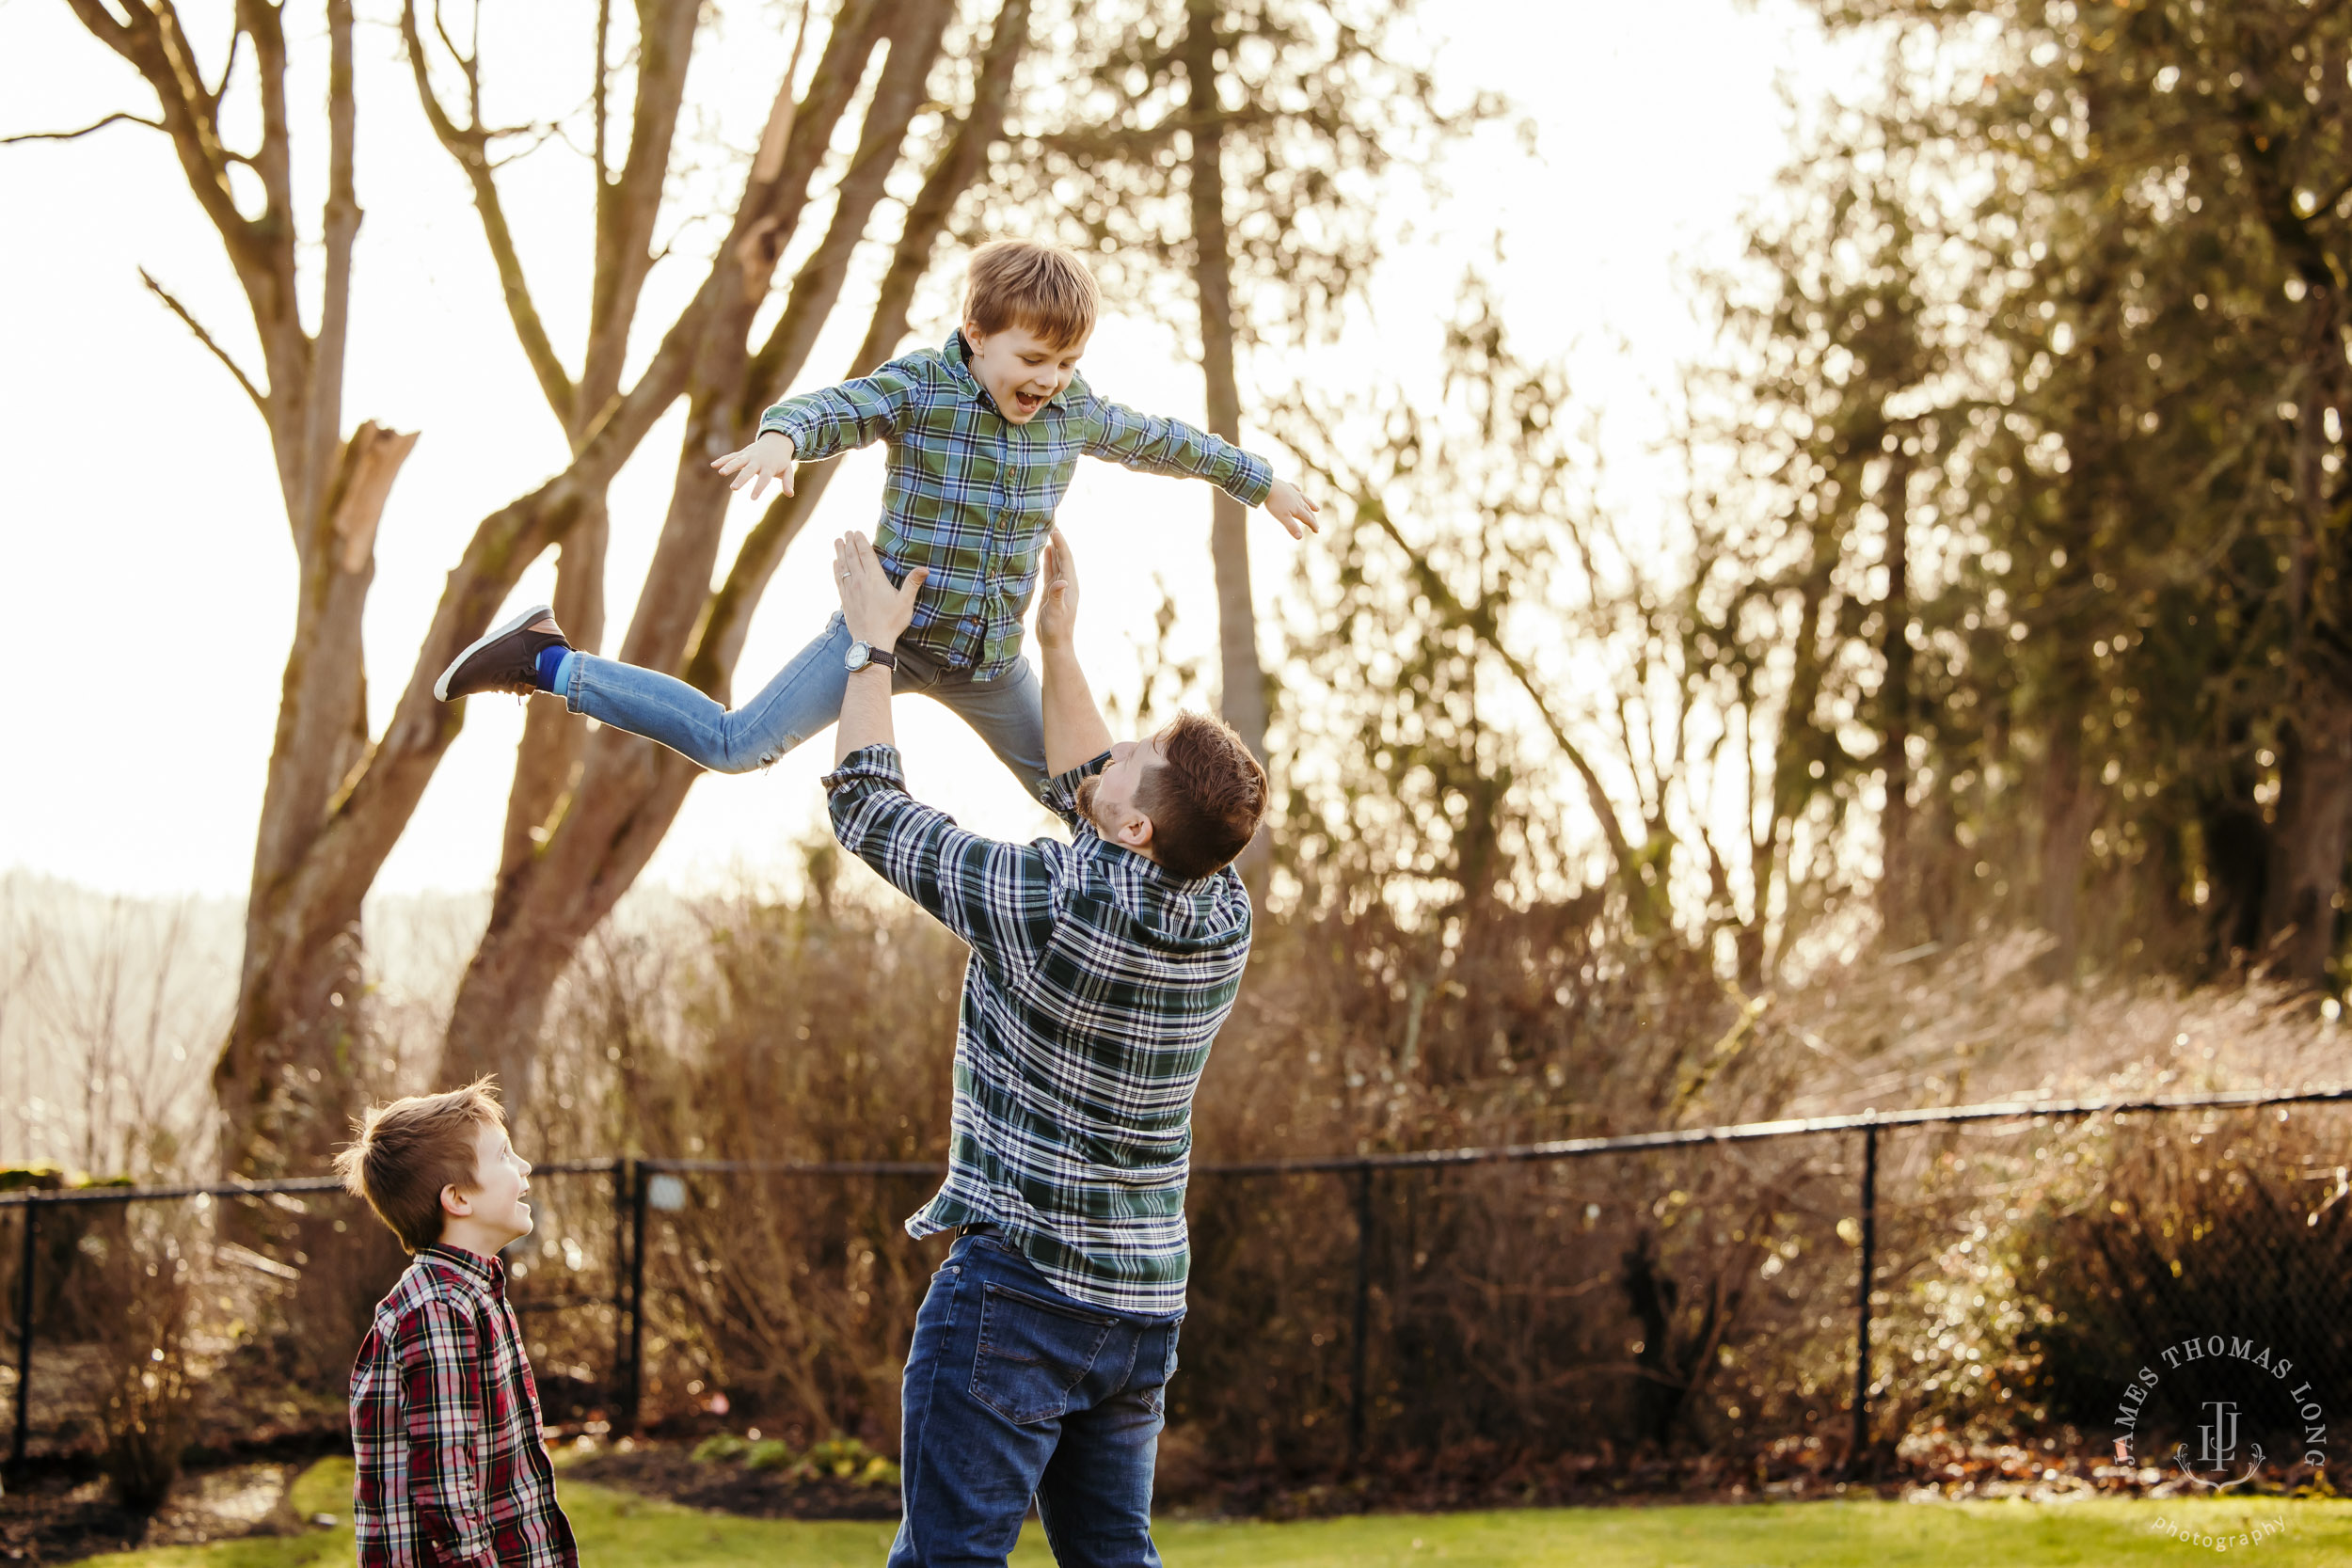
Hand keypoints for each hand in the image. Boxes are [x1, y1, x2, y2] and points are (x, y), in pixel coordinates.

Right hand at [711, 431, 796, 500]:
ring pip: (738, 461)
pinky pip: (731, 456)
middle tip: (733, 488)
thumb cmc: (781, 460)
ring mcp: (749, 456)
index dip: (758, 488)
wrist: (776, 440)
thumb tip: (790, 494)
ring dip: (729, 466)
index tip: (753, 499)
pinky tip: (713, 465)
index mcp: (769, 467)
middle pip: (748, 471)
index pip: (764, 479)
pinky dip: (723, 460)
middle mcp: (757, 461)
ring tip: (720, 473)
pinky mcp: (742, 453)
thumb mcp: (787, 469)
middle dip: (741, 479)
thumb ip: (788, 481)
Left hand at [833, 532, 926, 650]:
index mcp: (874, 579)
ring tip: (837, 541)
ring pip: (843, 566)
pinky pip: (838, 580)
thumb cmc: (891, 622)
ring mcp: (850, 590)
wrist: (871, 641)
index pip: (866, 554)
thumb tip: (925, 569)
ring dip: (840, 552)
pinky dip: (836, 569)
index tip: (857, 532)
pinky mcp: (845, 600)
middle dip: (849, 543)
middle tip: (847, 532)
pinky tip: (835, 563)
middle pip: (853, 557)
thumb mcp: (905, 602)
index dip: (861, 542)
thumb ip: (913, 583)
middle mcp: (860, 581)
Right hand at [1036, 527, 1079, 651]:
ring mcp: (1060, 589)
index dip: (1062, 545)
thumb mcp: (1055, 613)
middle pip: (1063, 559)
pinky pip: (1050, 572)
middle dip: (1058, 542)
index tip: (1055, 530)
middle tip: (1051, 525)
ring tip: (1048, 534)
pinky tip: (1045, 553)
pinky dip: (1048, 561)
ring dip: (1054, 549)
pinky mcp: (1052, 593)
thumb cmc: (1055, 630)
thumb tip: (1061, 581)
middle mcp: (1066, 585)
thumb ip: (1057, 597)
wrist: (1056, 644)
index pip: (1067, 561)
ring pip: (1057, 564)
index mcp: (1070, 587)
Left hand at [1263, 477, 1319, 538]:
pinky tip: (1299, 490)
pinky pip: (1295, 489)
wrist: (1268, 485)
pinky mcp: (1287, 486)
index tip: (1317, 531)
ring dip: (1311, 505)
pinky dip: (1298, 491)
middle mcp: (1298, 500)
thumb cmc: (1275, 503)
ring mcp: (1293, 492)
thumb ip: (1291, 527)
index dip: (1313, 525)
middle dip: (1313, 519)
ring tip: (1317, 509)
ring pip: (1305, 500)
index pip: (1308, 519)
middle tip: (1316, 525)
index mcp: (1298, 509)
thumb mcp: (1283, 517)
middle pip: (1308, 511)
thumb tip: (1300, 537)